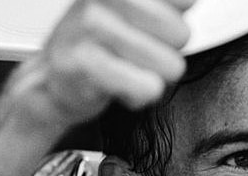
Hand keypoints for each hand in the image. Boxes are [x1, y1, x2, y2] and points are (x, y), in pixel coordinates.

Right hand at [5, 0, 193, 126]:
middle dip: (168, 52)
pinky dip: (140, 95)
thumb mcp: (138, 13)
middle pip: (182, 34)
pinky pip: (149, 88)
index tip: (153, 30)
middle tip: (139, 54)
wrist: (58, 78)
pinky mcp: (85, 63)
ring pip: (170, 65)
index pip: (185, 0)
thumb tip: (190, 1)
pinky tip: (119, 86)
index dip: (176, 23)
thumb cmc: (103, 45)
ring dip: (154, 76)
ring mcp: (90, 26)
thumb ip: (169, 6)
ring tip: (127, 70)